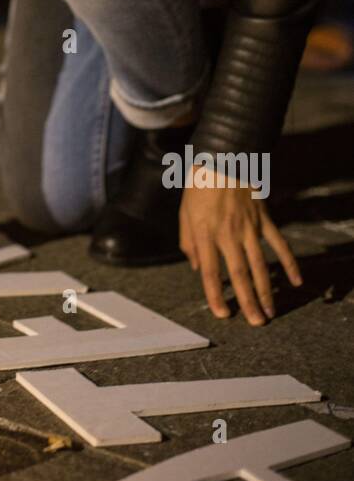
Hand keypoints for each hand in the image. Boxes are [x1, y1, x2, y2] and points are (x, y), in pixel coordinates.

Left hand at [180, 172, 301, 325]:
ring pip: (260, 264)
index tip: (223, 314)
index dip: (216, 295)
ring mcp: (248, 226)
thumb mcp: (184, 213)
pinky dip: (289, 262)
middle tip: (256, 323)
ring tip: (271, 311)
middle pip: (239, 273)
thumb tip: (196, 267)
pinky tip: (295, 281)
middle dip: (248, 301)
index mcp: (205, 233)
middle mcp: (228, 233)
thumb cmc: (198, 186)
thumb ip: (188, 241)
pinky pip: (278, 243)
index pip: (210, 271)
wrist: (222, 157)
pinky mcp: (263, 219)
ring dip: (267, 290)